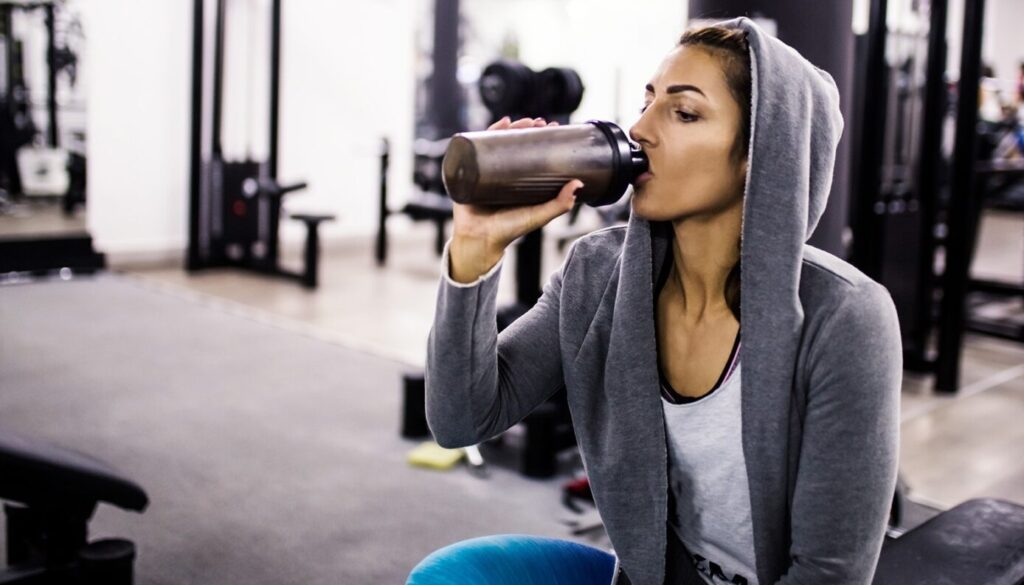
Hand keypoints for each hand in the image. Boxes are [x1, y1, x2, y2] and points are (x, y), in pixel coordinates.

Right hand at [449, 116, 582, 283]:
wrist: (480, 241)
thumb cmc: (508, 231)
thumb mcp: (538, 215)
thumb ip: (559, 204)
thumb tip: (579, 184)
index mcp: (519, 180)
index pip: (531, 152)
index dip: (542, 138)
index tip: (553, 127)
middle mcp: (502, 173)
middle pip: (514, 143)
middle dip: (526, 128)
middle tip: (539, 122)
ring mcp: (485, 171)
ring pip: (496, 142)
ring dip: (508, 127)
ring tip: (519, 121)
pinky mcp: (469, 172)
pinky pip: (475, 148)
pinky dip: (484, 133)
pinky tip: (499, 124)